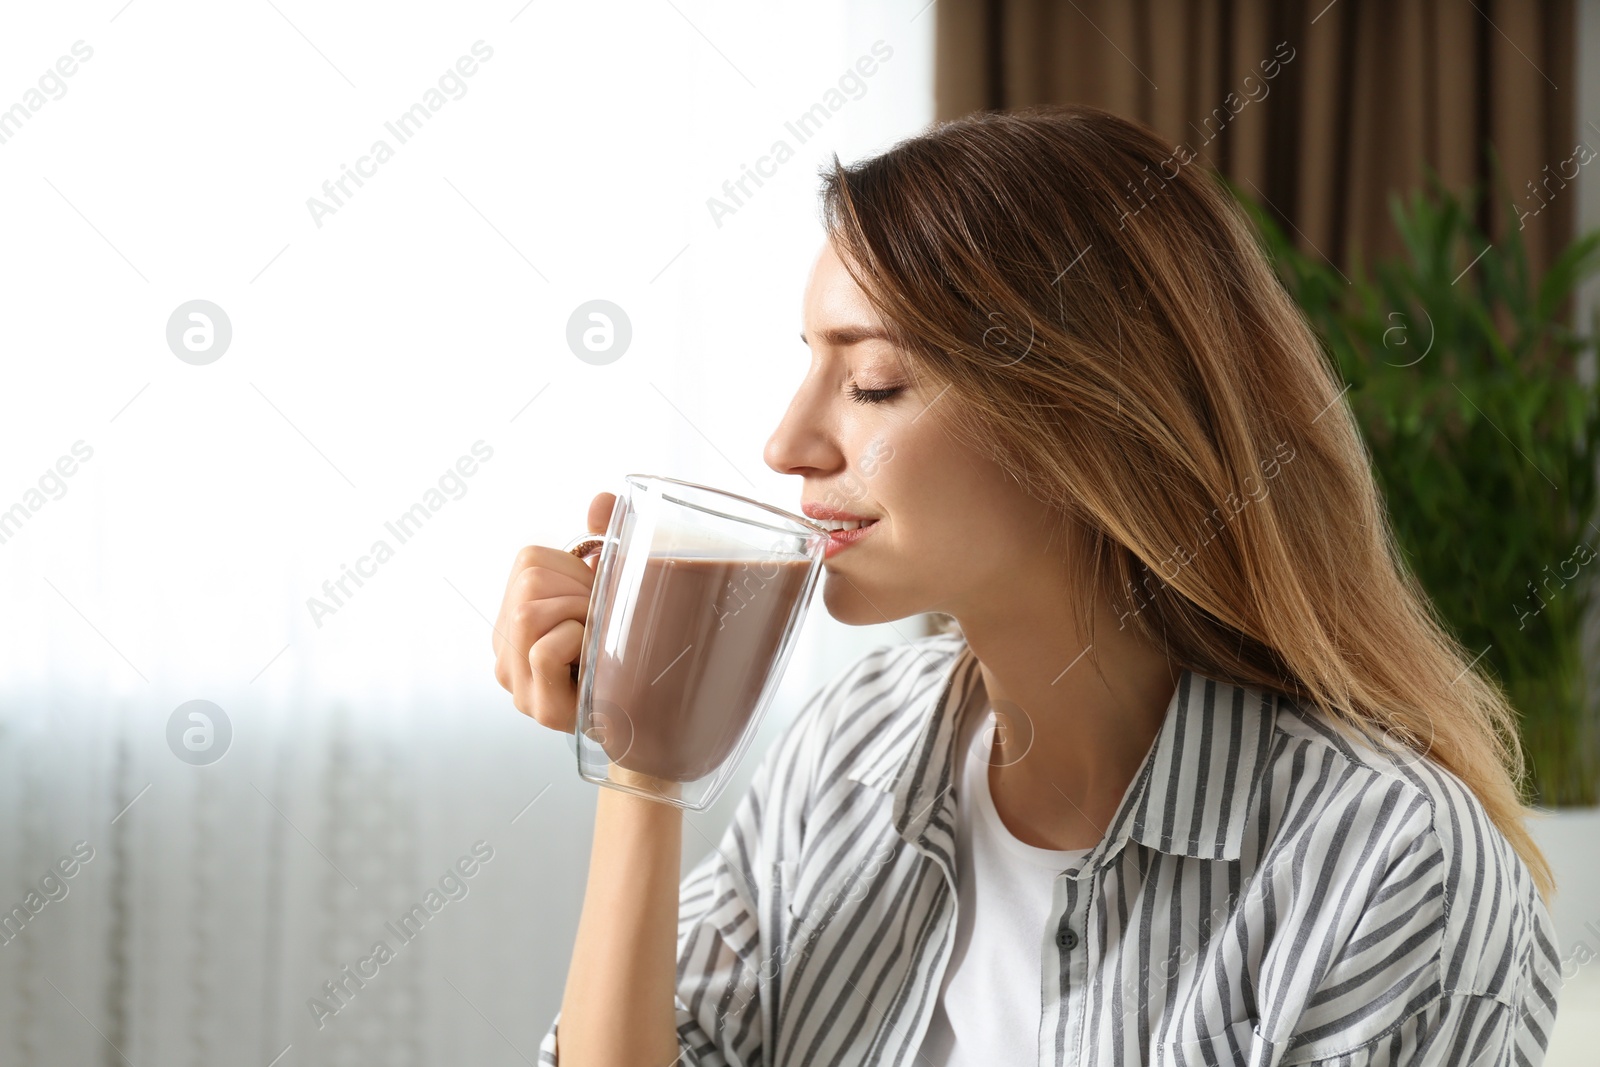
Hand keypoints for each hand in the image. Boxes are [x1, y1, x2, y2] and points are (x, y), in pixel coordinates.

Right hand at [493, 491, 615, 730]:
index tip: (594, 602)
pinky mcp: (538, 707)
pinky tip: (589, 664)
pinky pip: (546, 649)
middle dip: (578, 594)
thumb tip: (602, 500)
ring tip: (593, 645)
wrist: (654, 717)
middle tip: (597, 627)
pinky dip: (575, 644)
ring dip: (578, 618)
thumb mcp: (612, 588)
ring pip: (530, 611)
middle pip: (529, 582)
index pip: (529, 560)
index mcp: (515, 613)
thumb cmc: (630, 647)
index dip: (574, 571)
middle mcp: (504, 647)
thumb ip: (604, 541)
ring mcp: (515, 680)